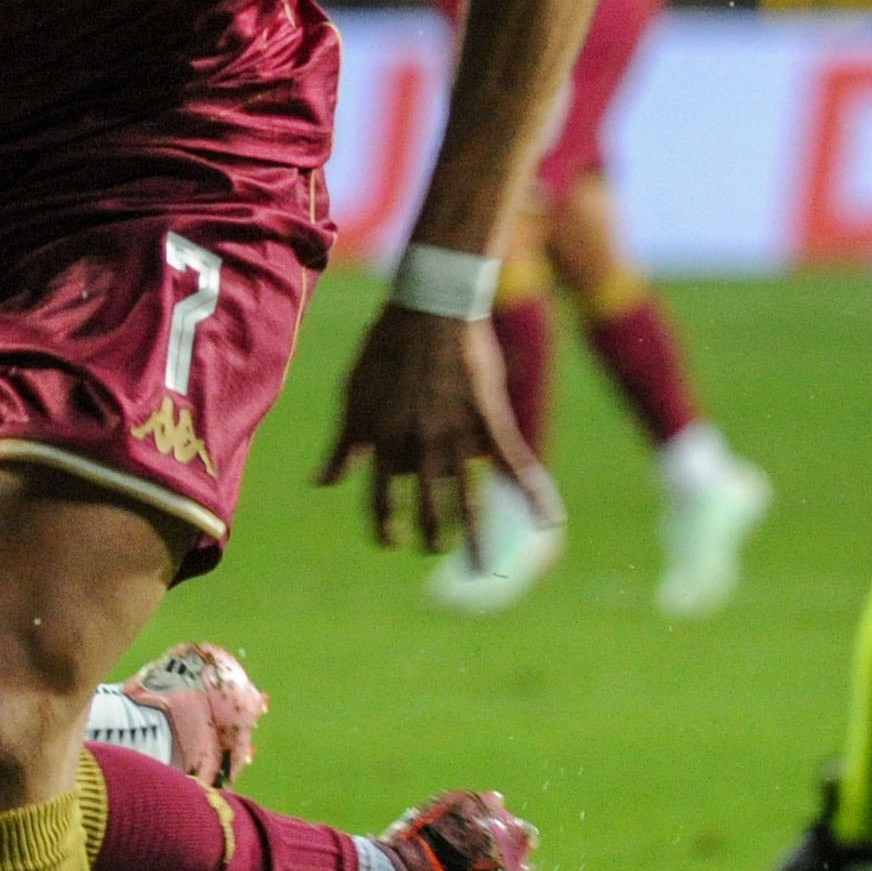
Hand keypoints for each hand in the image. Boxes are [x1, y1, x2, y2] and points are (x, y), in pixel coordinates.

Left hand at [319, 302, 552, 553]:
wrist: (430, 305)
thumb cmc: (386, 346)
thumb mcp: (353, 395)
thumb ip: (344, 445)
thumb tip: (322, 484)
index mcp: (382, 440)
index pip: (380, 498)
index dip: (385, 525)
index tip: (390, 542)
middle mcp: (418, 445)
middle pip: (426, 505)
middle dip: (430, 533)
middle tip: (433, 548)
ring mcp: (455, 435)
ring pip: (465, 498)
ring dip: (470, 535)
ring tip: (475, 564)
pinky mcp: (489, 421)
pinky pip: (515, 464)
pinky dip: (534, 493)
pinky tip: (549, 522)